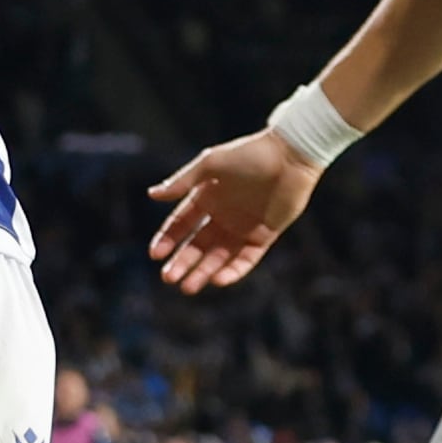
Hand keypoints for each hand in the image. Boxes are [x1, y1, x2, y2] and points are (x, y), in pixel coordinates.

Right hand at [144, 128, 324, 291]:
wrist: (289, 156)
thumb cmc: (248, 154)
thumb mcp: (211, 164)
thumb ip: (183, 181)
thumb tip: (152, 194)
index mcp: (207, 197)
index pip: (181, 224)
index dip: (168, 239)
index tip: (155, 255)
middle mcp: (222, 216)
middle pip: (197, 245)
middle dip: (183, 263)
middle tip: (168, 279)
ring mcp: (242, 228)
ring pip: (219, 257)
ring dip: (204, 272)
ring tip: (188, 288)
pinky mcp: (264, 236)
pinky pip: (246, 259)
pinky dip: (233, 271)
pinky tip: (218, 280)